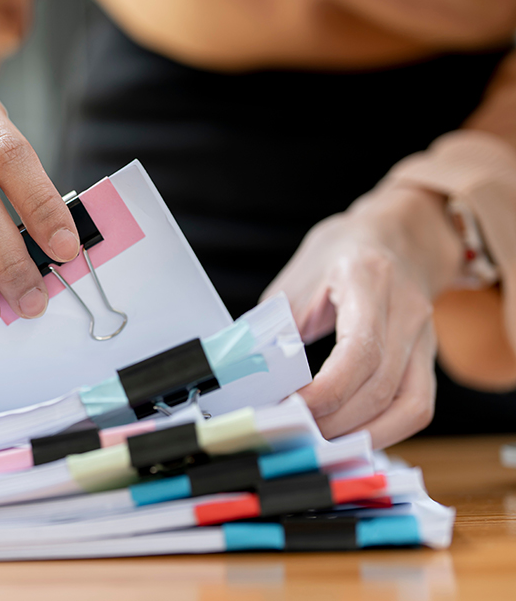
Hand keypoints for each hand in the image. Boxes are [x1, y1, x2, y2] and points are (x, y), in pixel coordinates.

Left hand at [263, 186, 462, 447]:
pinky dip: (385, 431)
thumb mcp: (299, 279)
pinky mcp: (428, 359)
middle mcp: (407, 311)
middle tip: (292, 432)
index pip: (360, 351)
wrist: (399, 235)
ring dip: (362, 435)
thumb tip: (248, 375)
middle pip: (381, 387)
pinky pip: (417, 408)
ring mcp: (426, 338)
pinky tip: (350, 436)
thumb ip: (276, 326)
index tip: (289, 408)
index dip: (325, 392)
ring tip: (319, 442)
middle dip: (334, 421)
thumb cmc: (341, 254)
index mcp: (369, 280)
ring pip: (410, 406)